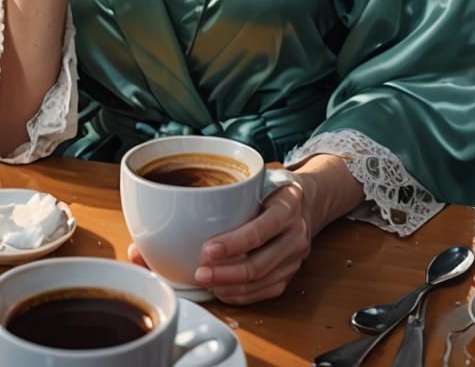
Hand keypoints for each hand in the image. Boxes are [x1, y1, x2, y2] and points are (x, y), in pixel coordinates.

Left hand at [128, 175, 311, 305]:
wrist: (304, 201)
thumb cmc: (266, 189)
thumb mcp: (253, 179)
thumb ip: (220, 191)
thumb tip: (170, 206)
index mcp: (287, 202)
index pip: (261, 227)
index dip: (234, 242)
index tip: (207, 249)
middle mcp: (295, 232)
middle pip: (259, 263)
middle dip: (226, 272)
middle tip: (198, 272)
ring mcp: (295, 257)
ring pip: (261, 282)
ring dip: (230, 286)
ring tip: (204, 281)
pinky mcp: (290, 275)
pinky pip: (265, 292)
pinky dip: (240, 295)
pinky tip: (221, 288)